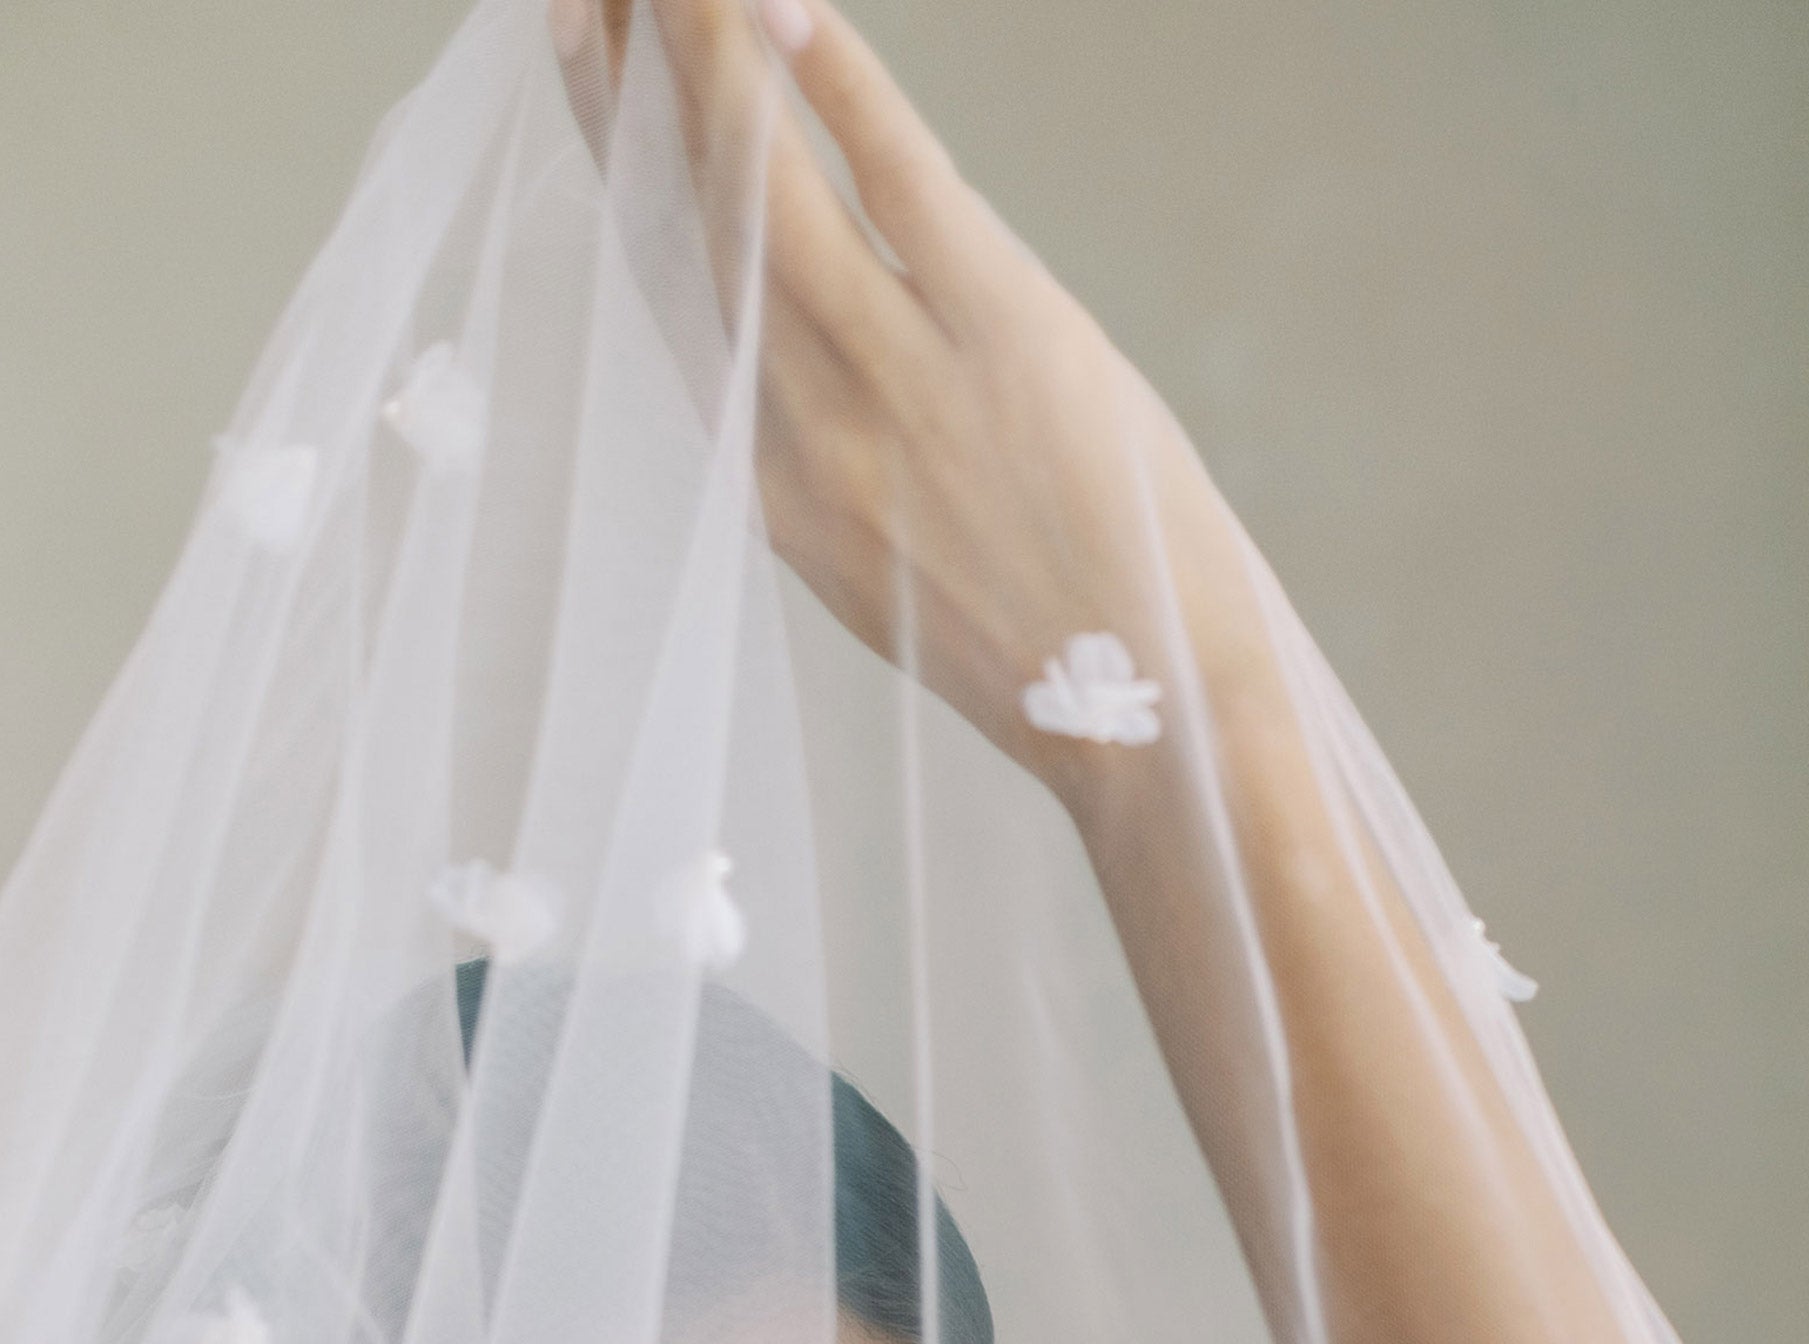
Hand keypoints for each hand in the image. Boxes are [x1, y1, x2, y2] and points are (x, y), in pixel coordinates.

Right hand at [617, 0, 1273, 803]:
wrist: (1154, 729)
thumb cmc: (1051, 663)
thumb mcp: (903, 581)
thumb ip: (842, 475)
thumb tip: (817, 382)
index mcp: (777, 498)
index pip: (670, 302)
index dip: (612, 175)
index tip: (577, 71)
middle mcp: (806, 435)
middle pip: (689, 228)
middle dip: (627, 84)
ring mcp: (897, 386)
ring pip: (766, 191)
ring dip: (705, 53)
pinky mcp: (1001, 340)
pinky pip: (899, 184)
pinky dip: (838, 89)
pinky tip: (785, 4)